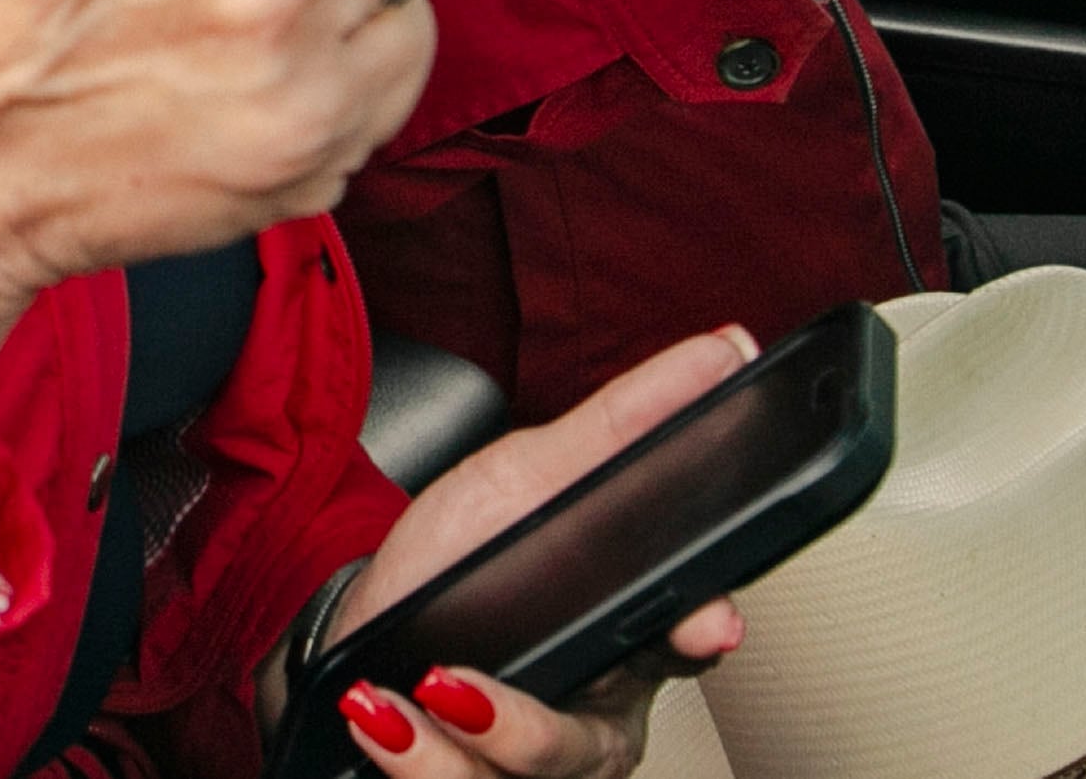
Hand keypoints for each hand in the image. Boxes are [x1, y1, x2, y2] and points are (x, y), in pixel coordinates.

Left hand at [308, 332, 758, 777]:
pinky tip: (388, 723)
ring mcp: (535, 766)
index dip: (696, 635)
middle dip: (535, 732)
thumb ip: (624, 422)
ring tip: (409, 696)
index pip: (686, 644)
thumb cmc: (461, 558)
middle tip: (466, 688)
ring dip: (455, 747)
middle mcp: (596, 717)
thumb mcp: (531, 472)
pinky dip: (420, 763)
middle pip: (594, 749)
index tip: (701, 623)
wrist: (363, 630)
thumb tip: (722, 350)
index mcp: (630, 638)